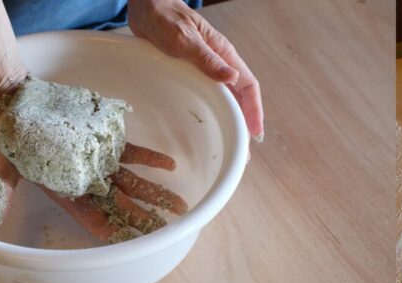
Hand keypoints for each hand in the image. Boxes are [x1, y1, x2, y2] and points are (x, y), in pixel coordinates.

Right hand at [0, 75, 187, 242]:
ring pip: (132, 182)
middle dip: (143, 218)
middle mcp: (86, 180)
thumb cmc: (7, 138)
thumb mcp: (2, 168)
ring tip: (179, 205)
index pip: (92, 217)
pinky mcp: (105, 141)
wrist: (15, 102)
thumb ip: (0, 196)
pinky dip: (151, 159)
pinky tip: (170, 165)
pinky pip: (133, 154)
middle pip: (120, 204)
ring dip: (155, 192)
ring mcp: (99, 161)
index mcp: (64, 191)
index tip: (130, 242)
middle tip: (166, 230)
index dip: (111, 230)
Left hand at [128, 0, 263, 140]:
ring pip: (226, 96)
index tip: (255, 133)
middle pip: (240, 95)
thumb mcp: (184, 39)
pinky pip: (209, 93)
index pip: (248, 85)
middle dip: (245, 121)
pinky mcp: (192, 70)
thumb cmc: (164, 17)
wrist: (146, 5)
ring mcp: (206, 67)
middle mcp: (219, 61)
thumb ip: (207, 59)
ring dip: (231, 117)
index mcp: (224, 53)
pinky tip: (210, 122)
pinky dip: (214, 110)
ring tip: (231, 141)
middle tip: (244, 149)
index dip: (254, 110)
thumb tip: (232, 78)